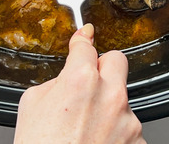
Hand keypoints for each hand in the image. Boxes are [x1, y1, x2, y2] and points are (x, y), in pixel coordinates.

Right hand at [13, 24, 145, 143]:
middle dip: (104, 67)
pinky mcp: (137, 142)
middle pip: (117, 61)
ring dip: (108, 107)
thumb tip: (64, 80)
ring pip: (121, 99)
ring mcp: (128, 120)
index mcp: (82, 80)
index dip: (82, 41)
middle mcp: (111, 96)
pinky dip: (115, 134)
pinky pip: (128, 128)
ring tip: (84, 131)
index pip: (86, 47)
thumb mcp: (31, 106)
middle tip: (90, 81)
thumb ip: (54, 83)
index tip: (85, 36)